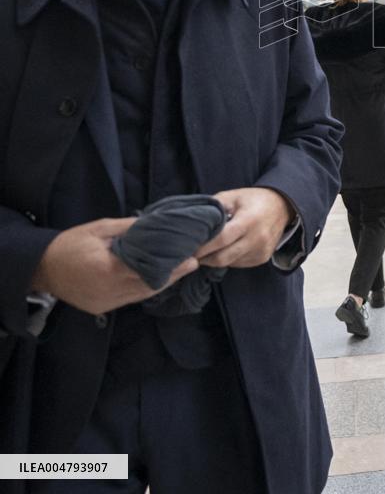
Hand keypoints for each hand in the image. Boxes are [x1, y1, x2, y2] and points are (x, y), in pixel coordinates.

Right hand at [30, 218, 198, 315]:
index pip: (148, 269)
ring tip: (181, 270)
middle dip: (172, 274)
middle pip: (149, 285)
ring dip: (162, 283)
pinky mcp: (102, 309)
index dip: (171, 264)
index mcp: (108, 269)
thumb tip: (157, 223)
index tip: (190, 257)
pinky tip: (158, 279)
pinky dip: (146, 289)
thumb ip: (130, 228)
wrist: (42, 269)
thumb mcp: (100, 228)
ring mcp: (106, 303)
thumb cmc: (71, 244)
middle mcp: (109, 291)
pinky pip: (130, 300)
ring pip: (142, 295)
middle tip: (193, 262)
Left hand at [195, 187, 294, 268]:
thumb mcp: (233, 195)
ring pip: (230, 263)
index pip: (221, 239)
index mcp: (248, 220)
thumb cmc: (254, 199)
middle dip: (205, 258)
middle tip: (192, 254)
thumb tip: (194, 219)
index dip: (203, 247)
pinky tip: (227, 248)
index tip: (189, 249)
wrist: (282, 207)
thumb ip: (215, 205)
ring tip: (208, 250)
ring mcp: (261, 251)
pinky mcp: (262, 258)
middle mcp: (257, 238)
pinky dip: (229, 259)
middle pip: (223, 257)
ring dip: (216, 259)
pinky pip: (239, 264)